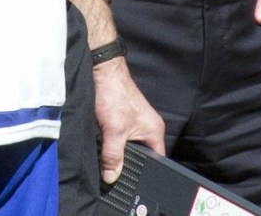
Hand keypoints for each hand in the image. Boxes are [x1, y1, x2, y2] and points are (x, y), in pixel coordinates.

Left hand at [93, 56, 165, 183]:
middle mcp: (148, 128)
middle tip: (117, 178)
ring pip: (130, 149)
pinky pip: (122, 140)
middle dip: (130, 166)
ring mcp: (136, 124)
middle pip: (142, 157)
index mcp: (154, 131)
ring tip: (110, 164)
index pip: (157, 162)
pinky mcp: (124, 120)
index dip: (147, 175)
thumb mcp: (113, 131)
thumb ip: (113, 157)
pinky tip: (106, 150)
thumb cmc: (114, 95)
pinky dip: (114, 145)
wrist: (102, 72)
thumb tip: (111, 178)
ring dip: (120, 155)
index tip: (134, 187)